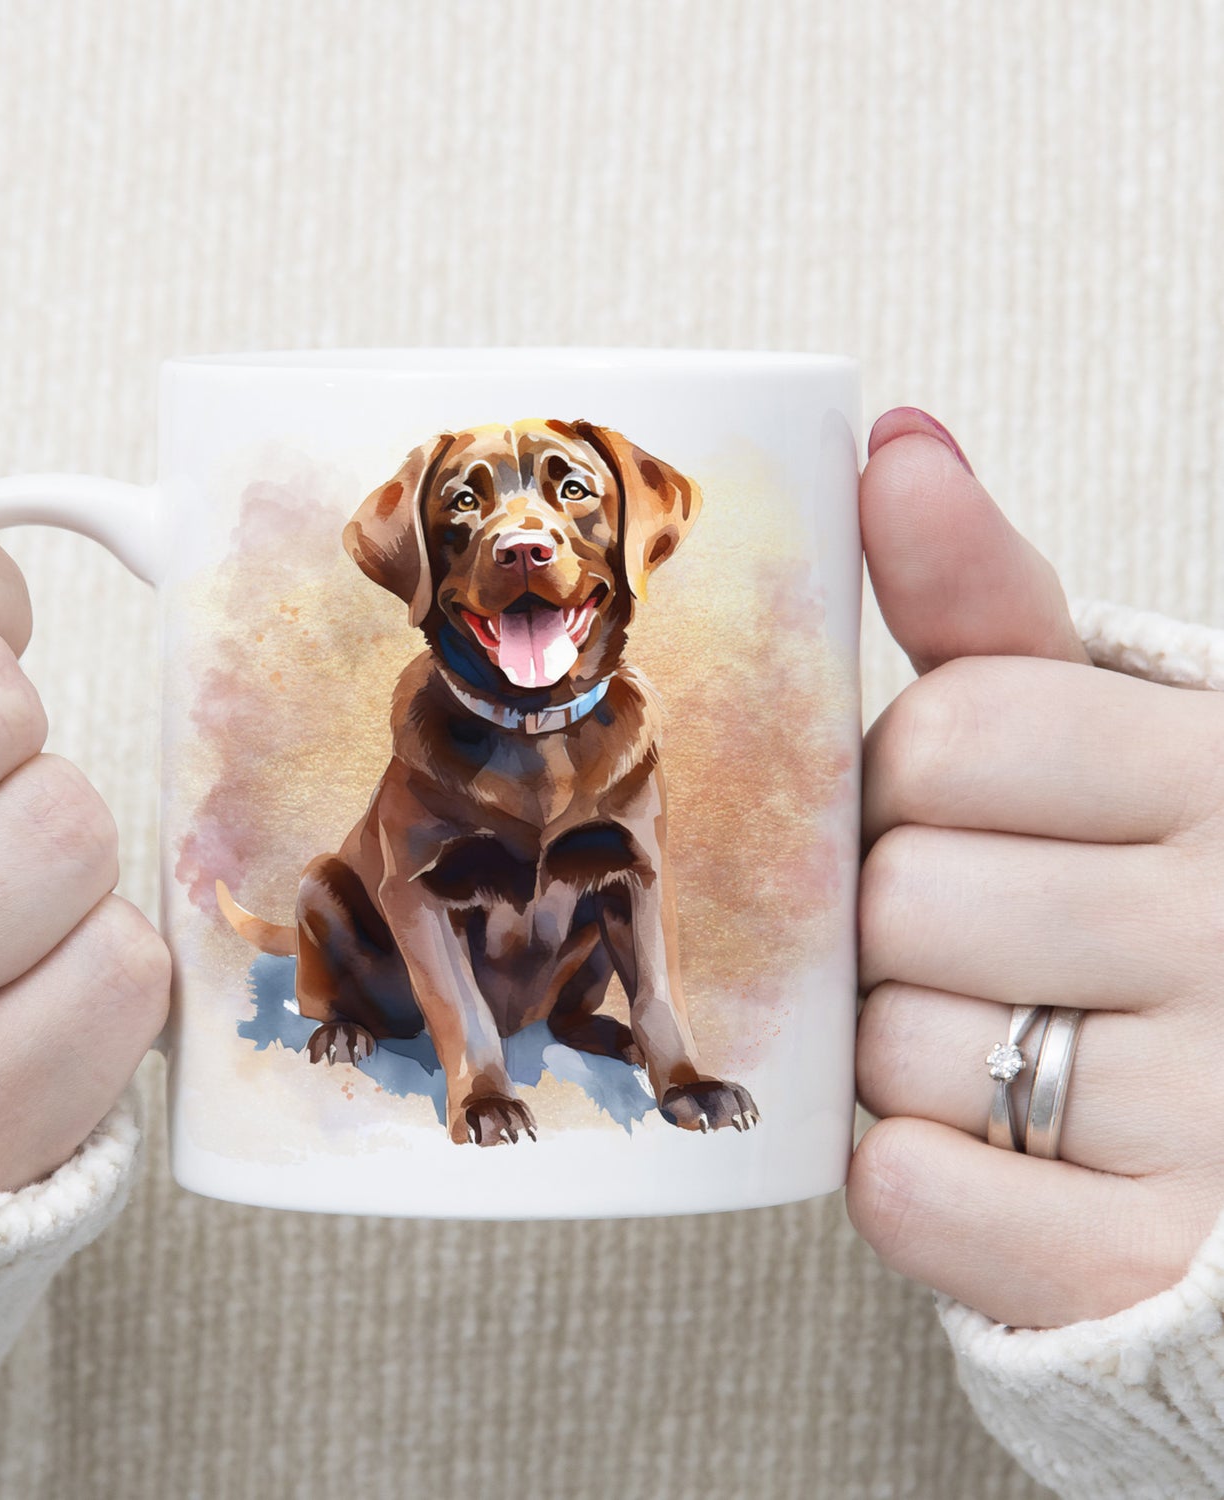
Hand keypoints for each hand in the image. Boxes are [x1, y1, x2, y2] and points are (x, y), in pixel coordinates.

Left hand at [846, 407, 1223, 1329]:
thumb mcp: (1102, 726)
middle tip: (970, 938)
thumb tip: (894, 441)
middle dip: (892, 917)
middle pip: (898, 896)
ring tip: (996, 1037)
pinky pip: (914, 1193)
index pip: (952, 734)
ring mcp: (1214, 1111)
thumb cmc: (1150, 885)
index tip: (957, 809)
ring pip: (895, 1048)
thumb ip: (988, 601)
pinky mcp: (1145, 1260)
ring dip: (900, 1047)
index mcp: (1220, 772)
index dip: (908, 779)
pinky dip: (910, 1175)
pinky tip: (977, 1146)